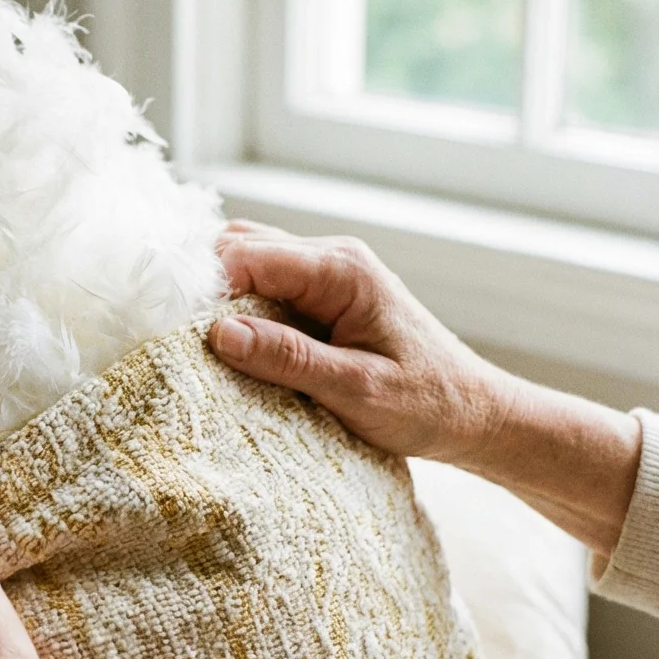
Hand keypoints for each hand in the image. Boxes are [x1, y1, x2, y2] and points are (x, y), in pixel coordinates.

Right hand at [209, 220, 641, 553]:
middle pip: (239, 245)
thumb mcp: (356, 391)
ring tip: (209, 344)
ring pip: (247, 258)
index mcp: (341, 270)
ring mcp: (327, 271)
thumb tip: (218, 333)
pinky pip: (265, 282)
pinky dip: (240, 305)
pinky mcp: (323, 292)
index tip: (181, 333)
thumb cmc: (427, 405)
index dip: (205, 288)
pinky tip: (237, 343)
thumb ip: (289, 358)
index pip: (246, 254)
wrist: (476, 413)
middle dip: (205, 286)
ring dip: (222, 295)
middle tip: (187, 339)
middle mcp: (332, 257)